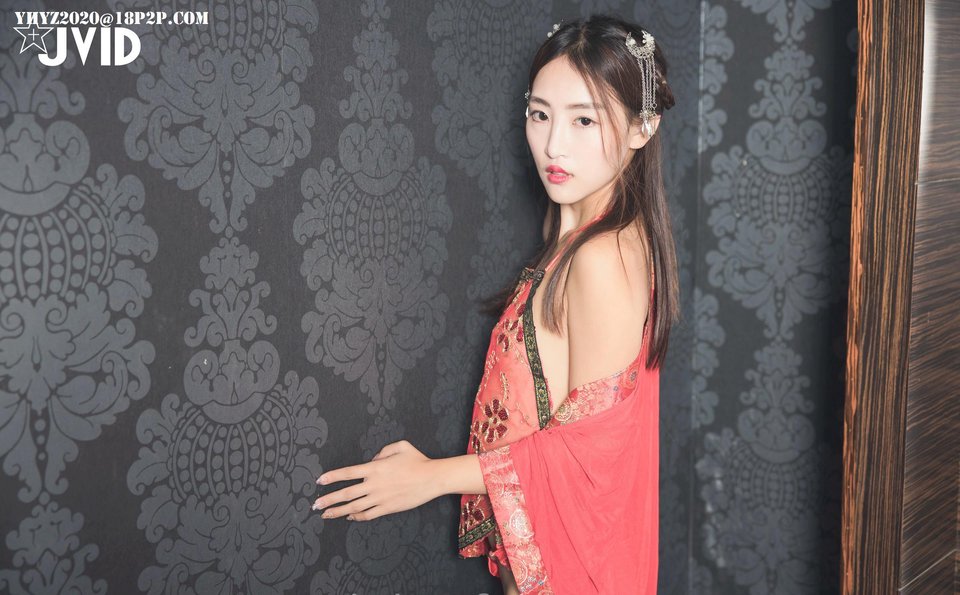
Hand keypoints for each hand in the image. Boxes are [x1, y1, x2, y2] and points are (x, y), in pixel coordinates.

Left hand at [312, 440, 439, 521]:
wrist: (432, 479)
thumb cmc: (418, 461)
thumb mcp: (400, 446)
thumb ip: (382, 451)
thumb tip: (372, 460)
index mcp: (375, 468)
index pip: (348, 473)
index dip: (332, 477)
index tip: (319, 481)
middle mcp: (374, 484)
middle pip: (346, 493)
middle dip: (328, 499)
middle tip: (315, 505)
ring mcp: (380, 498)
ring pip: (354, 507)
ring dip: (338, 511)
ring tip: (325, 515)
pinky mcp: (388, 508)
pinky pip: (368, 515)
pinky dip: (357, 517)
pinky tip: (349, 517)